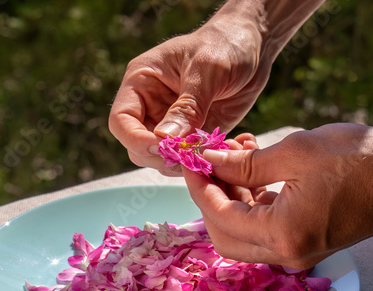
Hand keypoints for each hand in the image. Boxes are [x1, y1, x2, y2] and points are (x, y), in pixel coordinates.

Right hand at [109, 2, 272, 175]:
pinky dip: (199, 163)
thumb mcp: (207, 70)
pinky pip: (186, 159)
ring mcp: (170, 123)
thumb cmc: (225, 45)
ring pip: (160, 159)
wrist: (251, 46)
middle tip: (191, 154)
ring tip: (208, 153)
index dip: (136, 139)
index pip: (121, 120)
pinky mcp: (192, 135)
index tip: (163, 147)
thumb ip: (187, 105)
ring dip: (181, 163)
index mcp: (141, 82)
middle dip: (161, 156)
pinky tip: (219, 152)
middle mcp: (149, 106)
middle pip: (137, 147)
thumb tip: (163, 138)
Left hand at [183, 123, 372, 268]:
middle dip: (209, 196)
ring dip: (230, 196)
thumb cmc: (361, 160)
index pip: (220, 216)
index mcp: (283, 235)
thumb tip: (208, 161)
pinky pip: (263, 227)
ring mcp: (297, 250)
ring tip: (232, 155)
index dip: (198, 186)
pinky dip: (250, 201)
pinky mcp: (304, 240)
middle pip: (224, 234)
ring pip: (242, 231)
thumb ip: (243, 163)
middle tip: (206, 162)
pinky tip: (251, 169)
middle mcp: (287, 253)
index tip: (188, 160)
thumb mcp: (295, 152)